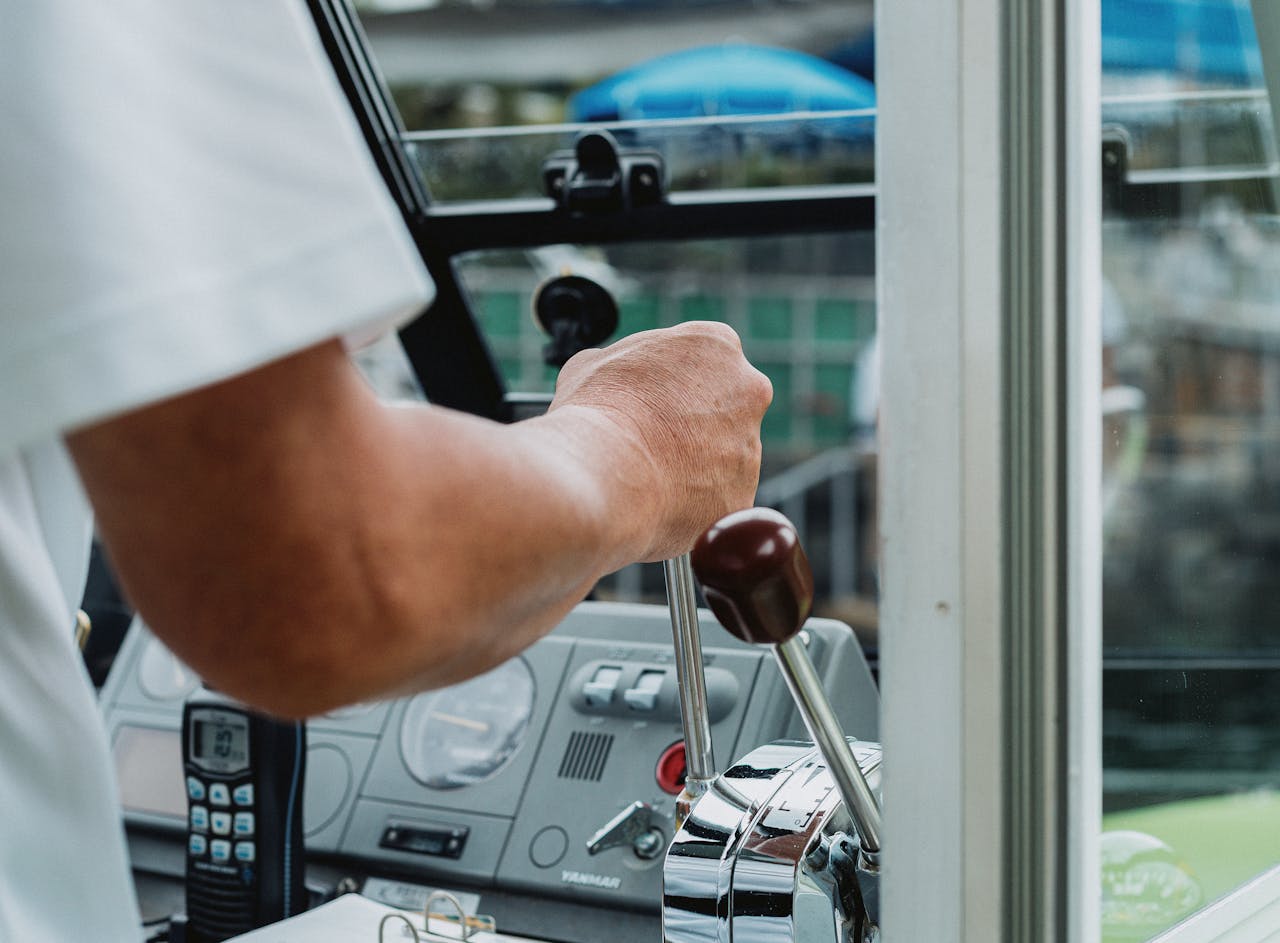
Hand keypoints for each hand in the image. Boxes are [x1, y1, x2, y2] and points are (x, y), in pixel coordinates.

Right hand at [549, 321, 771, 560]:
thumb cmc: (597, 411)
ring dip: (696, 467)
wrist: (606, 471)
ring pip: (726, 460)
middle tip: (656, 441)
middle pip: (728, 409)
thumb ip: (622, 363)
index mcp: (717, 344)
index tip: (655, 402)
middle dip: (698, 425)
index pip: (708, 359)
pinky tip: (659, 505)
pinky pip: (717, 502)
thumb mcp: (593, 363)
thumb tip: (613, 375)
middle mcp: (748, 390)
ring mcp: (750, 447)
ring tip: (649, 476)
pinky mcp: (742, 497)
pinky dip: (694, 507)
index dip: (676, 384)